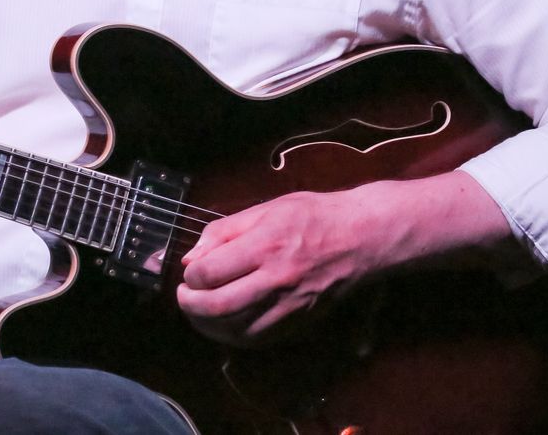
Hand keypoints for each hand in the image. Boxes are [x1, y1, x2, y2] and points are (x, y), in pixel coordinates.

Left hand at [176, 186, 389, 345]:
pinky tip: (225, 325)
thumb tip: (192, 257)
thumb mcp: (267, 208)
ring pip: (236, 330)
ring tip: (199, 311)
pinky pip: (259, 339)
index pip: (211, 272)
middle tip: (184, 296)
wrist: (364, 237)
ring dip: (208, 325)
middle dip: (191, 305)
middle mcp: (276, 279)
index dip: (191, 276)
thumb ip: (225, 231)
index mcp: (266, 245)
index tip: (189, 272)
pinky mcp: (300, 321)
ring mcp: (290, 304)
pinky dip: (234, 337)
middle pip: (219, 306)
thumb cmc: (315, 215)